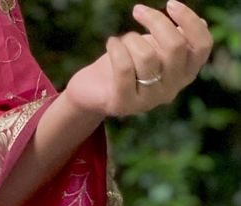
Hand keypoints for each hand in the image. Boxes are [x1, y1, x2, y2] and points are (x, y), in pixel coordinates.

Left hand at [64, 1, 213, 118]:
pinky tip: (111, 43)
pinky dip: (116, 48)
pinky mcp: (123, 104)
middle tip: (138, 10)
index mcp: (185, 73)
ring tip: (122, 40)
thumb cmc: (129, 62)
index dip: (190, 21)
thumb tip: (201, 24)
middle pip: (175, 47)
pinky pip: (124, 68)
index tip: (170, 4)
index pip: (202, 46)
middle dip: (155, 21)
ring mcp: (148, 100)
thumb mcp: (157, 47)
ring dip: (131, 39)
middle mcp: (171, 89)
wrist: (94, 90)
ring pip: (147, 56)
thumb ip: (178, 39)